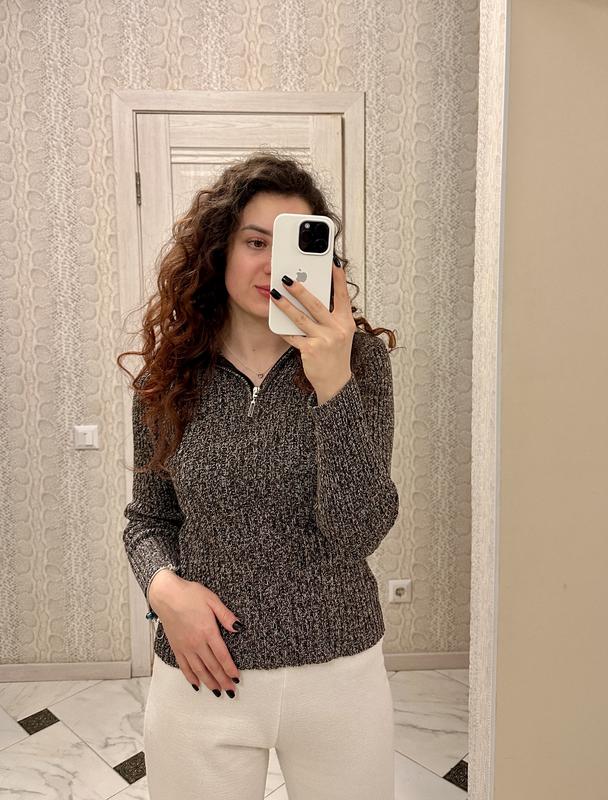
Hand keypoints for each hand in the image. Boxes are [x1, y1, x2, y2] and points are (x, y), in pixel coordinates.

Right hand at [150, 575, 241, 695]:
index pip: (222, 655)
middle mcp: (196, 643)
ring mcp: (185, 647)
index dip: (230, 669)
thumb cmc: (190, 594)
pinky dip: (191, 677)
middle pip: (212, 666)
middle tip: (231, 691)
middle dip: (222, 680)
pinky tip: (196, 684)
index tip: (236, 678)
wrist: (166, 595)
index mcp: (208, 631)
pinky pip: (184, 666)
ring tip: (217, 692)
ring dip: (209, 682)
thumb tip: (238, 628)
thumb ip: (226, 616)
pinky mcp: (176, 647)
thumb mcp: (212, 600)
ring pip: (199, 670)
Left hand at [270, 256, 355, 399]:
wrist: (336, 382)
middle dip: (300, 290)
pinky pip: (293, 336)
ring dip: (285, 305)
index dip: (338, 279)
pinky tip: (275, 321)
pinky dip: (283, 329)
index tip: (333, 264)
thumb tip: (312, 299)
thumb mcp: (340, 334)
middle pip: (316, 304)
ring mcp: (324, 340)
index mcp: (346, 322)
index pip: (343, 296)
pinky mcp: (311, 350)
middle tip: (286, 278)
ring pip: (300, 318)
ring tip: (275, 294)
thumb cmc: (336, 356)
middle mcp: (337, 329)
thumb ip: (331, 317)